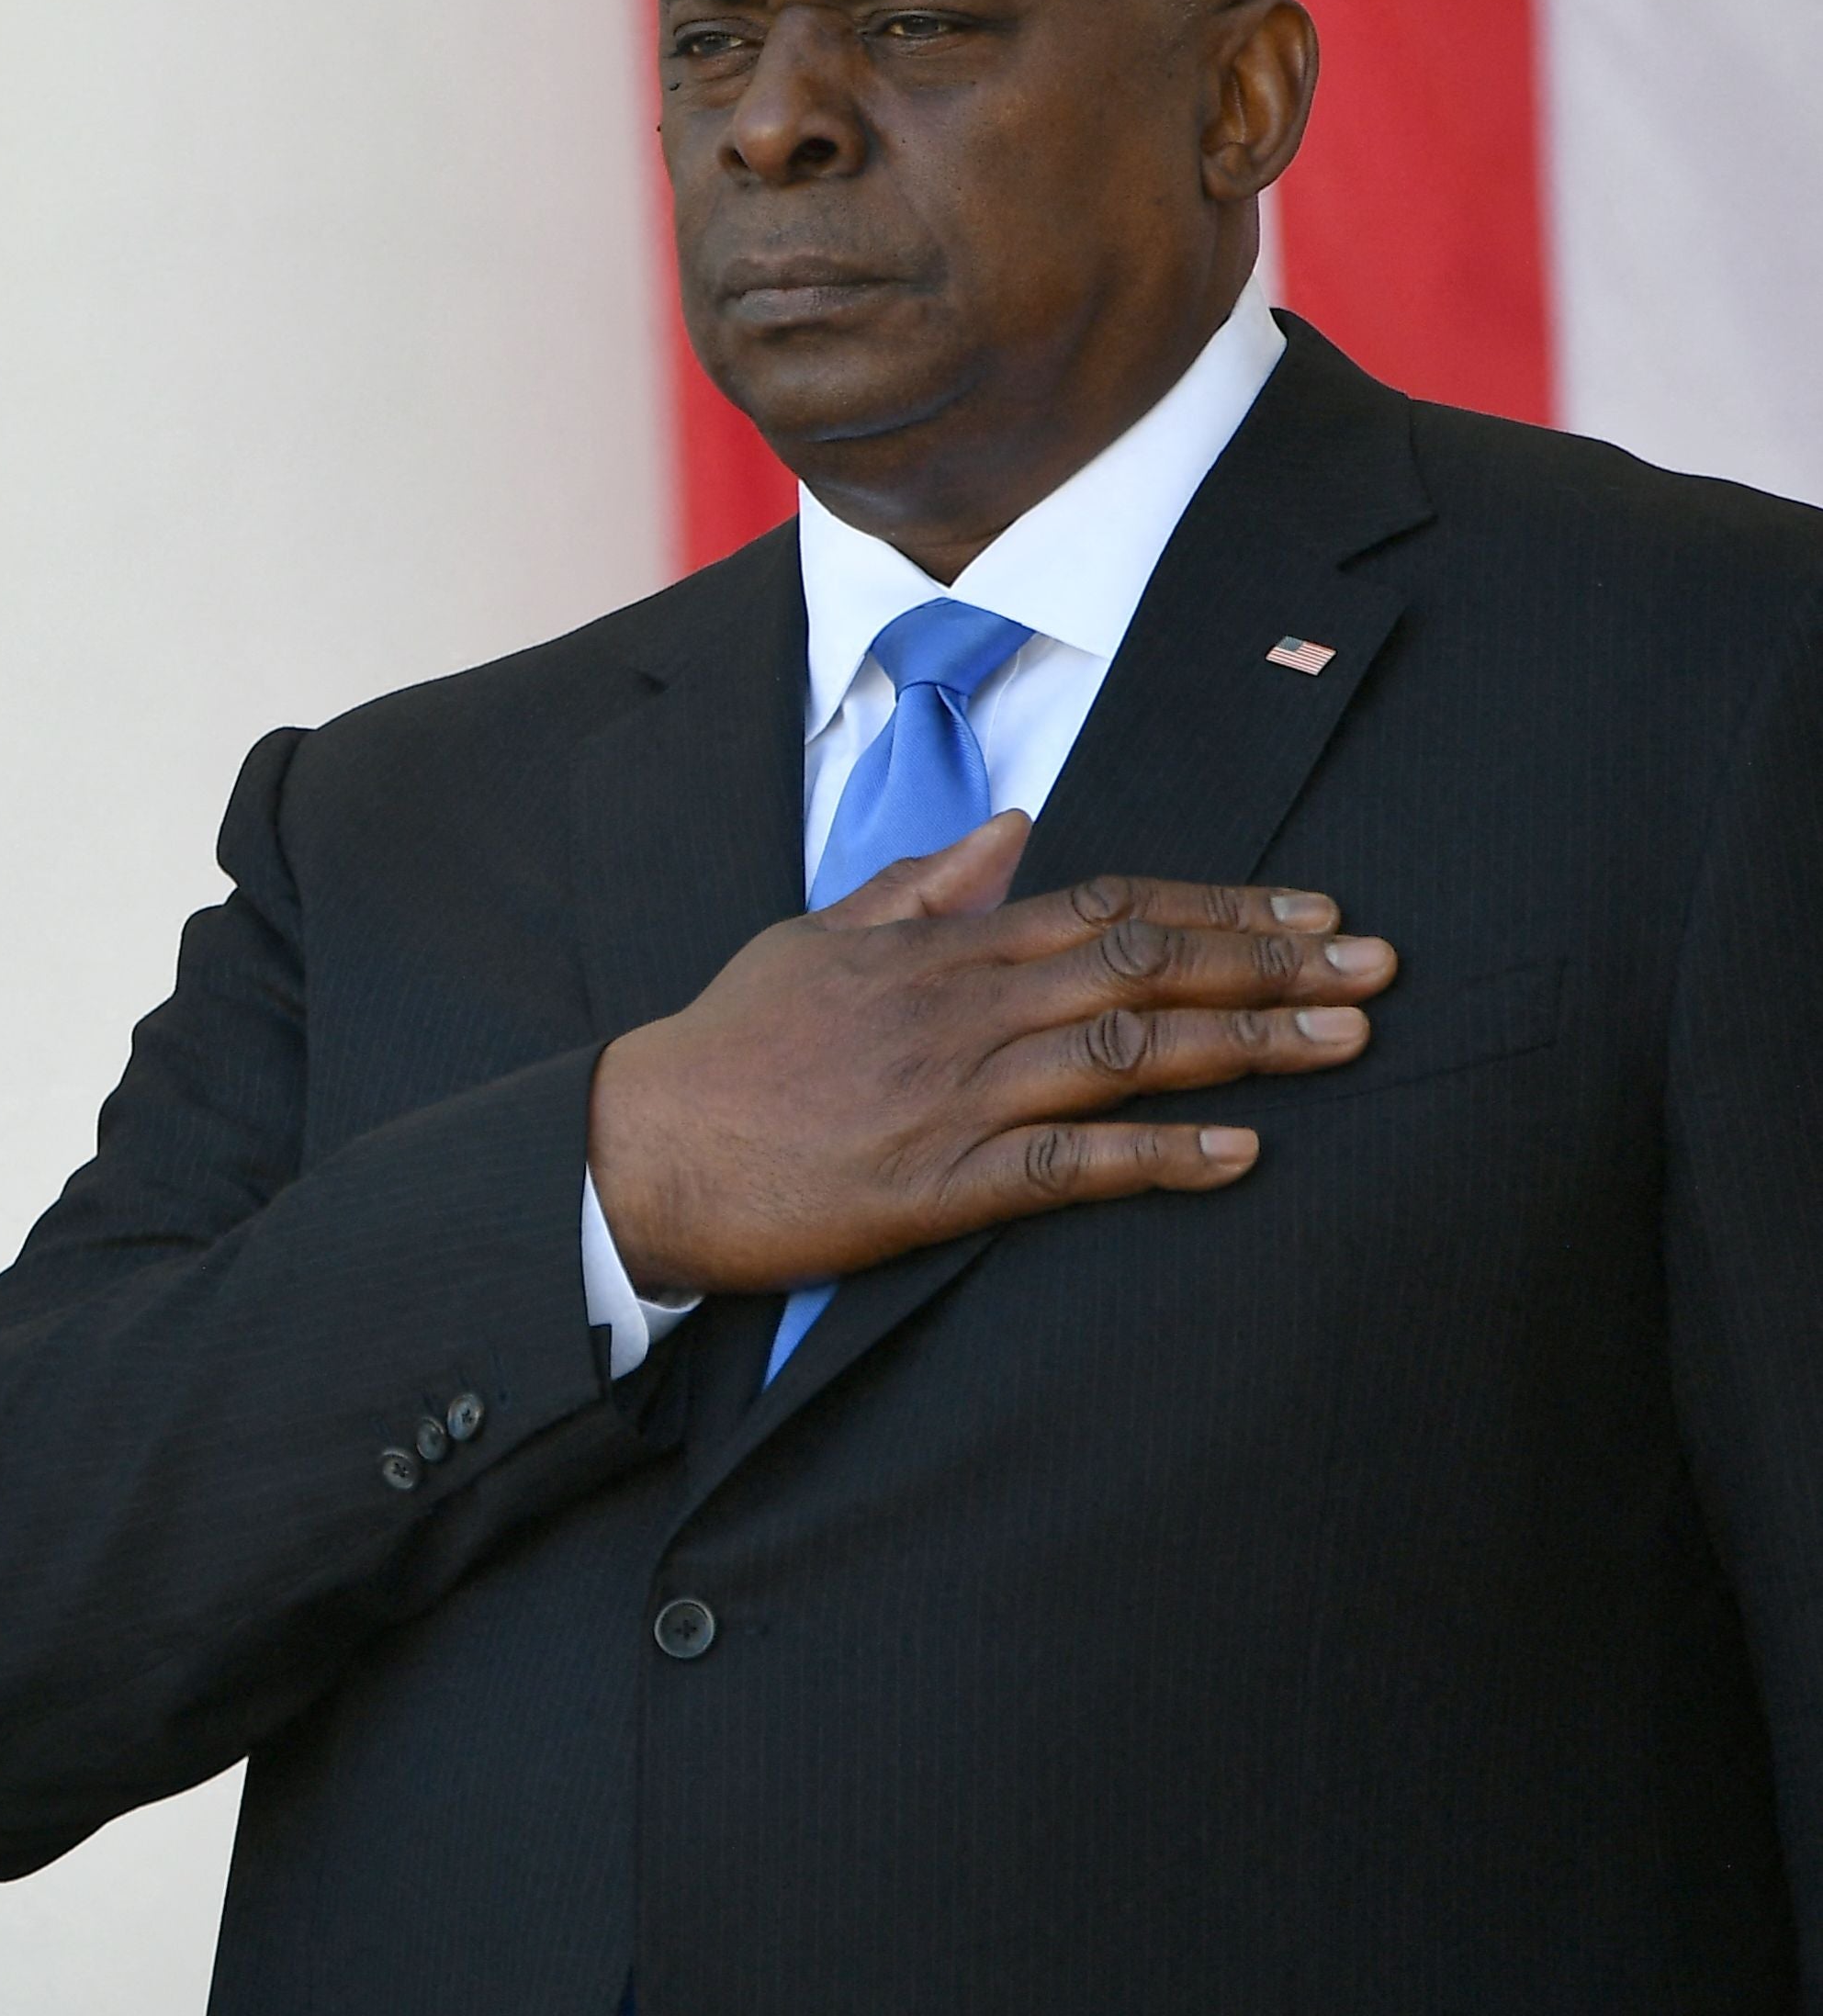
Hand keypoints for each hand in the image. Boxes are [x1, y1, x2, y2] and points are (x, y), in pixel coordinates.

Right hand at [587, 811, 1392, 1298]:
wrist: (641, 1148)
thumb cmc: (727, 1046)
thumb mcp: (815, 937)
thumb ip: (922, 886)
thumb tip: (1014, 828)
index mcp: (934, 950)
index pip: (1103, 907)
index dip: (1216, 907)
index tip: (1310, 909)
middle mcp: (956, 1012)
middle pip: (1137, 968)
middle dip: (1267, 963)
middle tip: (1374, 964)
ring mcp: (949, 1098)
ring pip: (1123, 1054)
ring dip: (1246, 1045)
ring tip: (1349, 1041)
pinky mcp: (935, 1187)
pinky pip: (1067, 1168)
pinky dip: (1159, 1157)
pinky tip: (1241, 1152)